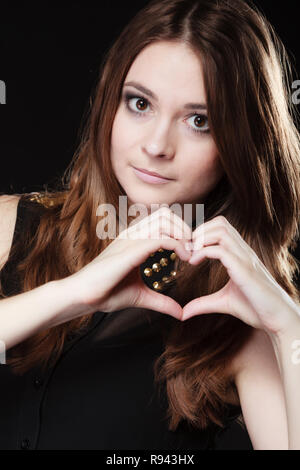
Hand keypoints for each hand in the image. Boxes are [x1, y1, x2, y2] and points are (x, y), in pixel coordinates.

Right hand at [64, 207, 192, 319]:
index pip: (162, 220)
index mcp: (134, 240)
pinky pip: (160, 238)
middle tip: (193, 249)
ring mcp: (131, 239)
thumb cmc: (106, 293)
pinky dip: (178, 245)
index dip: (180, 230)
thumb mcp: (141, 296)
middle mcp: (133, 234)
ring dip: (182, 233)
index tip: (191, 251)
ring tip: (189, 253)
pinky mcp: (130, 249)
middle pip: (165, 213)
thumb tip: (180, 313)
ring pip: (164, 219)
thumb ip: (161, 301)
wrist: (84, 296)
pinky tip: (184, 259)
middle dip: (184, 227)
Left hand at [182, 216, 299, 336]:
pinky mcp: (245, 270)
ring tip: (190, 255)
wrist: (278, 320)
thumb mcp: (223, 303)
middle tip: (186, 249)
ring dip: (200, 238)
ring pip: (221, 230)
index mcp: (240, 255)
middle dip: (199, 231)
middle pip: (220, 222)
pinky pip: (221, 250)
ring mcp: (245, 259)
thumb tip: (184, 313)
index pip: (221, 227)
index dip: (201, 233)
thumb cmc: (256, 309)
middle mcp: (244, 252)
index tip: (187, 249)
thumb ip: (203, 304)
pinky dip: (203, 252)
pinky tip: (193, 263)